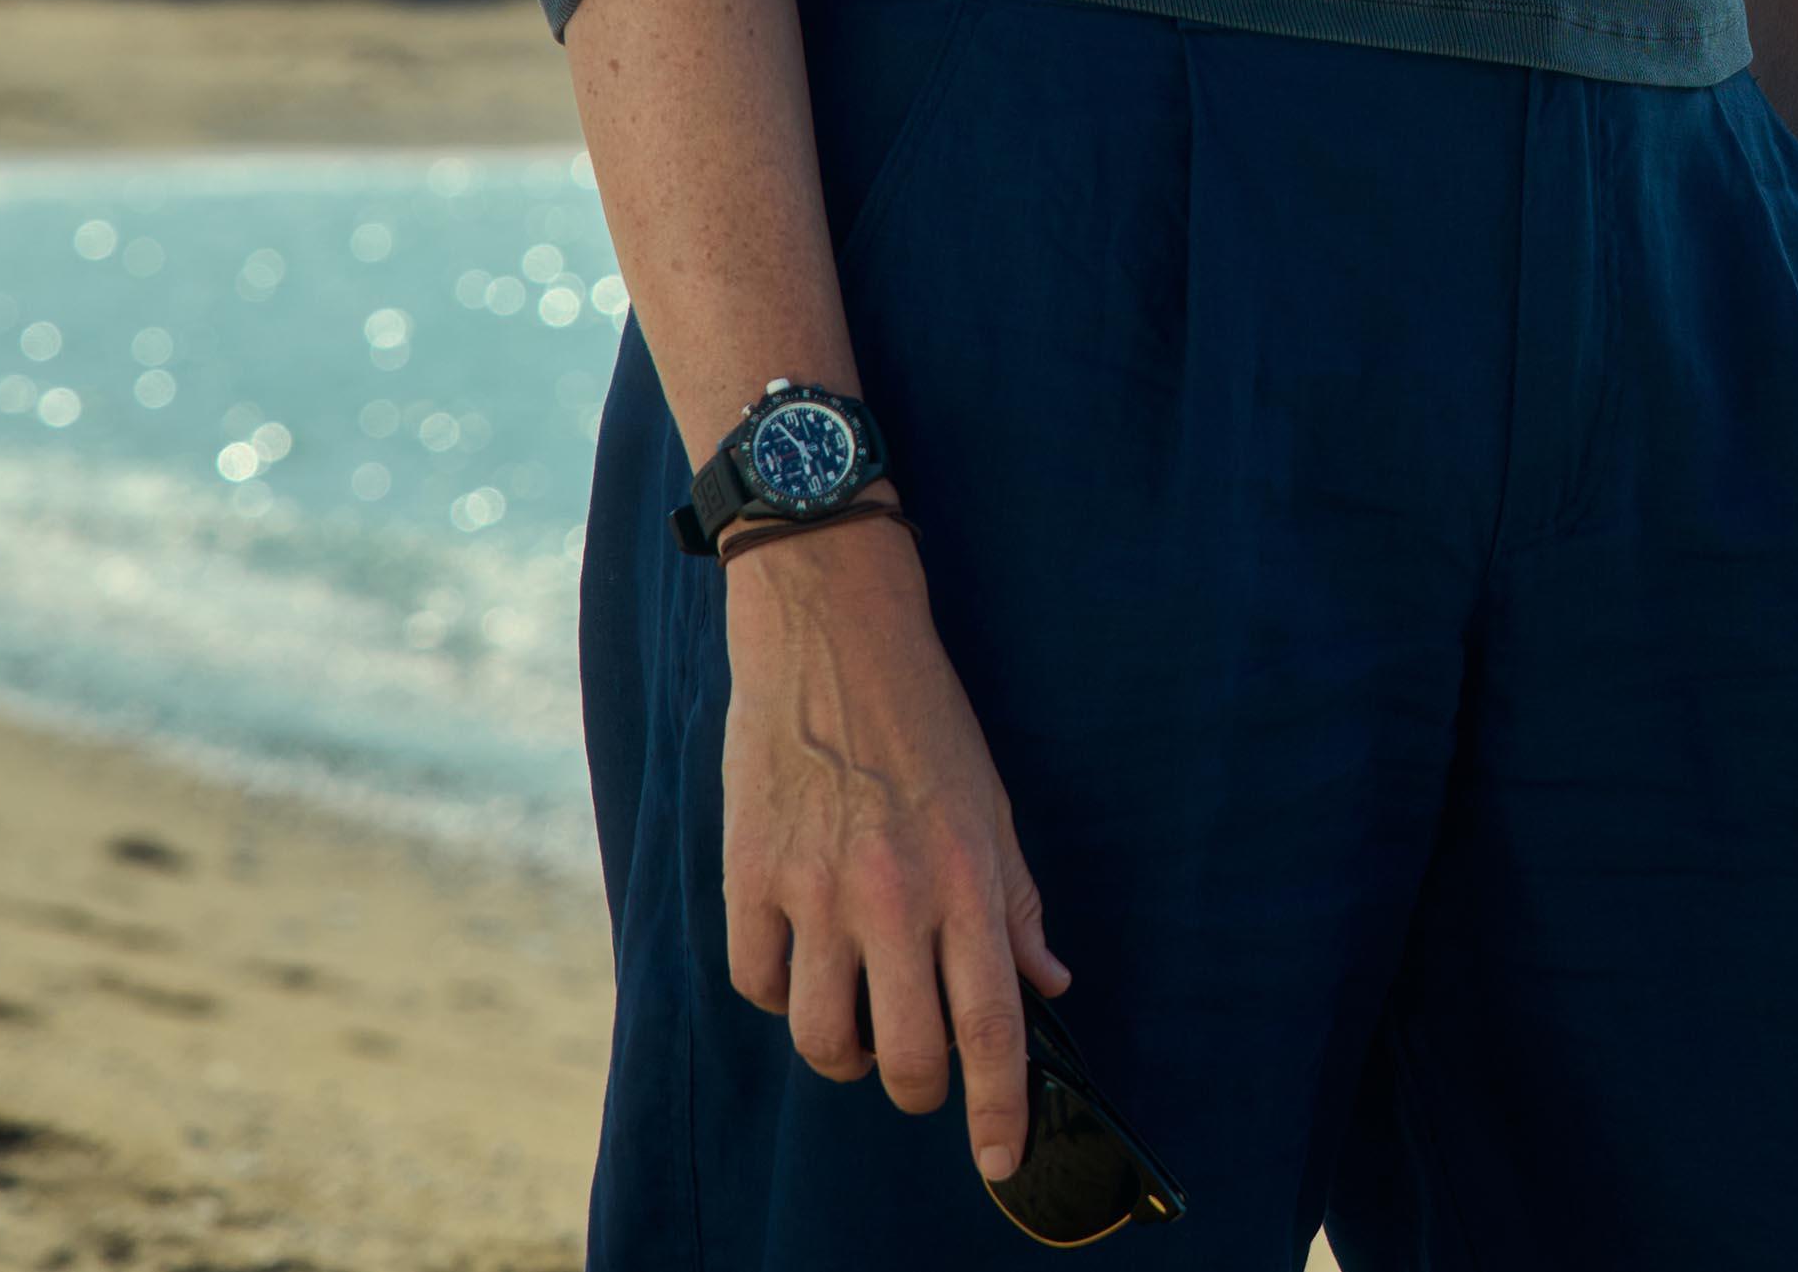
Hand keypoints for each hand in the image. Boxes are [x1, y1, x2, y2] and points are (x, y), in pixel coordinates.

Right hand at [717, 516, 1067, 1178]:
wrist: (832, 636)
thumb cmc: (924, 722)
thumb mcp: (994, 807)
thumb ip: (1016, 908)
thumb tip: (1047, 988)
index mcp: (968, 880)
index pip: (992, 1027)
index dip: (997, 1110)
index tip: (999, 1160)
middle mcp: (895, 897)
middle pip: (908, 1057)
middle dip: (919, 1088)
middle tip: (921, 1068)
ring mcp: (816, 892)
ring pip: (826, 1040)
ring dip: (848, 1053)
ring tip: (860, 1021)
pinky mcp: (750, 878)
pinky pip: (762, 986)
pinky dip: (784, 993)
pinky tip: (803, 960)